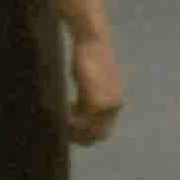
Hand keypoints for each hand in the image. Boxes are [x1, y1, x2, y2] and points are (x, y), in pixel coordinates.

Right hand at [61, 32, 124, 147]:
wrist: (93, 41)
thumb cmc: (89, 57)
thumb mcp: (90, 82)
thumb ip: (88, 98)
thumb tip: (75, 114)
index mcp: (115, 103)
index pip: (103, 131)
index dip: (87, 134)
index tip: (71, 127)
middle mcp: (114, 106)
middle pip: (98, 135)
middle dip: (81, 137)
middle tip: (65, 130)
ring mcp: (107, 106)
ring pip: (90, 131)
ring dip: (75, 131)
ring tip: (63, 122)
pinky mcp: (97, 103)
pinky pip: (83, 121)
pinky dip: (71, 121)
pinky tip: (64, 113)